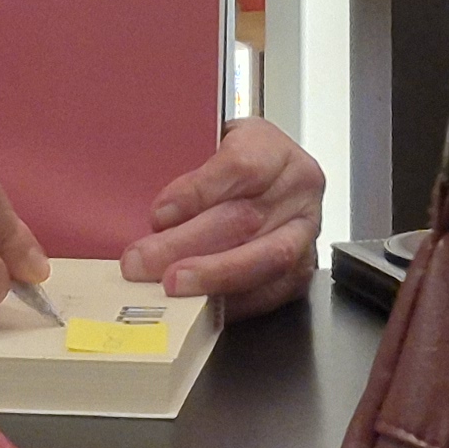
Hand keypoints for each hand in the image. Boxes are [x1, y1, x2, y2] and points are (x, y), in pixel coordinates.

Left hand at [123, 121, 323, 315]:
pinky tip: (197, 303)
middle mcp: (298, 190)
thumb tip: (148, 214)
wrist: (267, 178)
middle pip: (244, 219)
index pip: (240, 167)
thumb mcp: (207, 144)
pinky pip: (268, 292)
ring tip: (168, 285)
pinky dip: (230, 301)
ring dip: (208, 276)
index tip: (159, 214)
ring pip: (262, 259)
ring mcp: (304, 232)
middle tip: (143, 261)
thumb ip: (181, 168)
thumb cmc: (232, 162)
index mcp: (275, 150)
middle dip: (187, 245)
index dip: (198, 193)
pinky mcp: (300, 269)